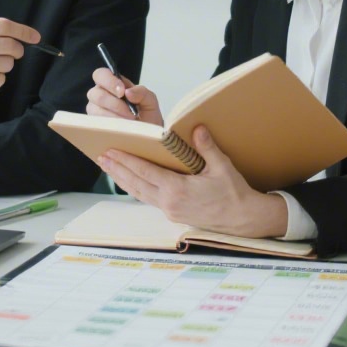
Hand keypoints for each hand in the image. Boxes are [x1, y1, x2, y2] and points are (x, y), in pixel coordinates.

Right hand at [85, 68, 164, 124]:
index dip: (109, 81)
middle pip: (95, 93)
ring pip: (94, 109)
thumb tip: (127, 92)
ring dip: (113, 116)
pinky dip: (109, 126)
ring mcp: (96, 111)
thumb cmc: (147, 116)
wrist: (148, 136)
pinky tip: (121, 129)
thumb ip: (142, 92)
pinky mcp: (95, 126)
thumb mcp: (150, 101)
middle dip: (114, 103)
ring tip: (128, 123)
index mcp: (112, 85)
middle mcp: (100, 96)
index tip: (122, 92)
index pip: (101, 75)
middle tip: (130, 113)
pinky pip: (95, 124)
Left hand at [97, 126, 288, 237]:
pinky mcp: (173, 214)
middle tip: (101, 156)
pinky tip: (129, 181)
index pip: (145, 172)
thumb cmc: (234, 193)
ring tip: (109, 167)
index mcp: (178, 190)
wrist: (244, 219)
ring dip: (123, 180)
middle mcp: (169, 203)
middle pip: (136, 183)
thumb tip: (196, 128)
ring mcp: (170, 211)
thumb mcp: (222, 167)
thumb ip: (206, 147)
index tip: (112, 151)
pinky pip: (148, 199)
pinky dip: (136, 188)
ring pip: (139, 193)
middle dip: (118, 169)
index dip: (127, 161)